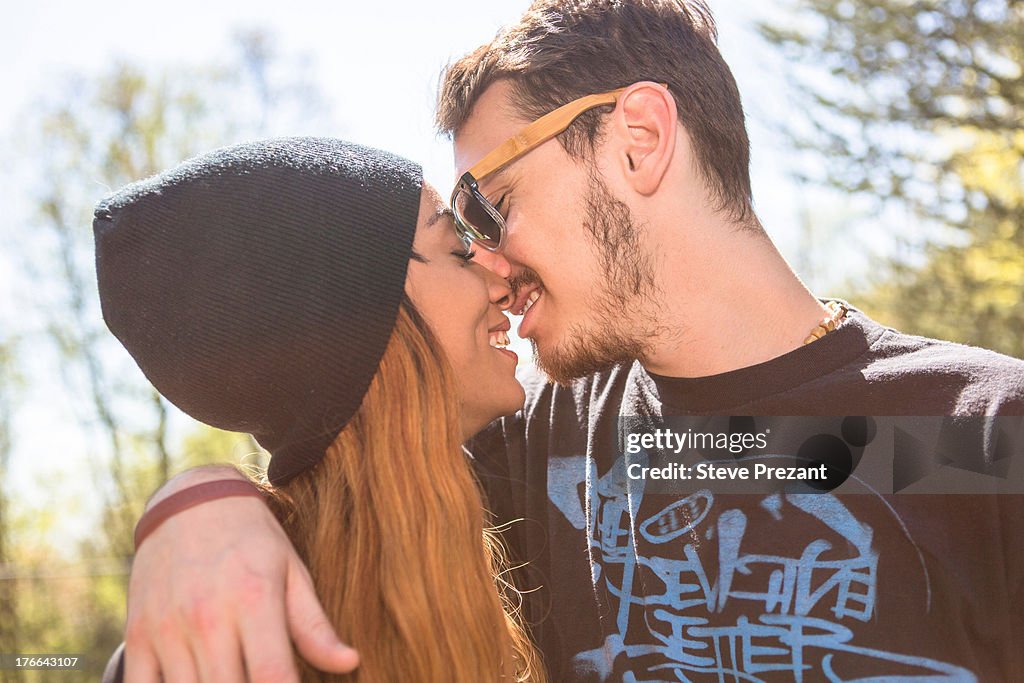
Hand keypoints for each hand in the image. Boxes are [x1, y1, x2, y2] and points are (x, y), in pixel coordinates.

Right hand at [122, 466, 358, 681]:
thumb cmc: (252, 539)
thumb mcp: (291, 571)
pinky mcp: (138, 635)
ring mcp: (168, 628)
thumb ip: (314, 625)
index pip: (272, 677)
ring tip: (235, 678)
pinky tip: (195, 679)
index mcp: (254, 599)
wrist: (190, 501)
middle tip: (261, 681)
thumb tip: (352, 662)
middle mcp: (208, 616)